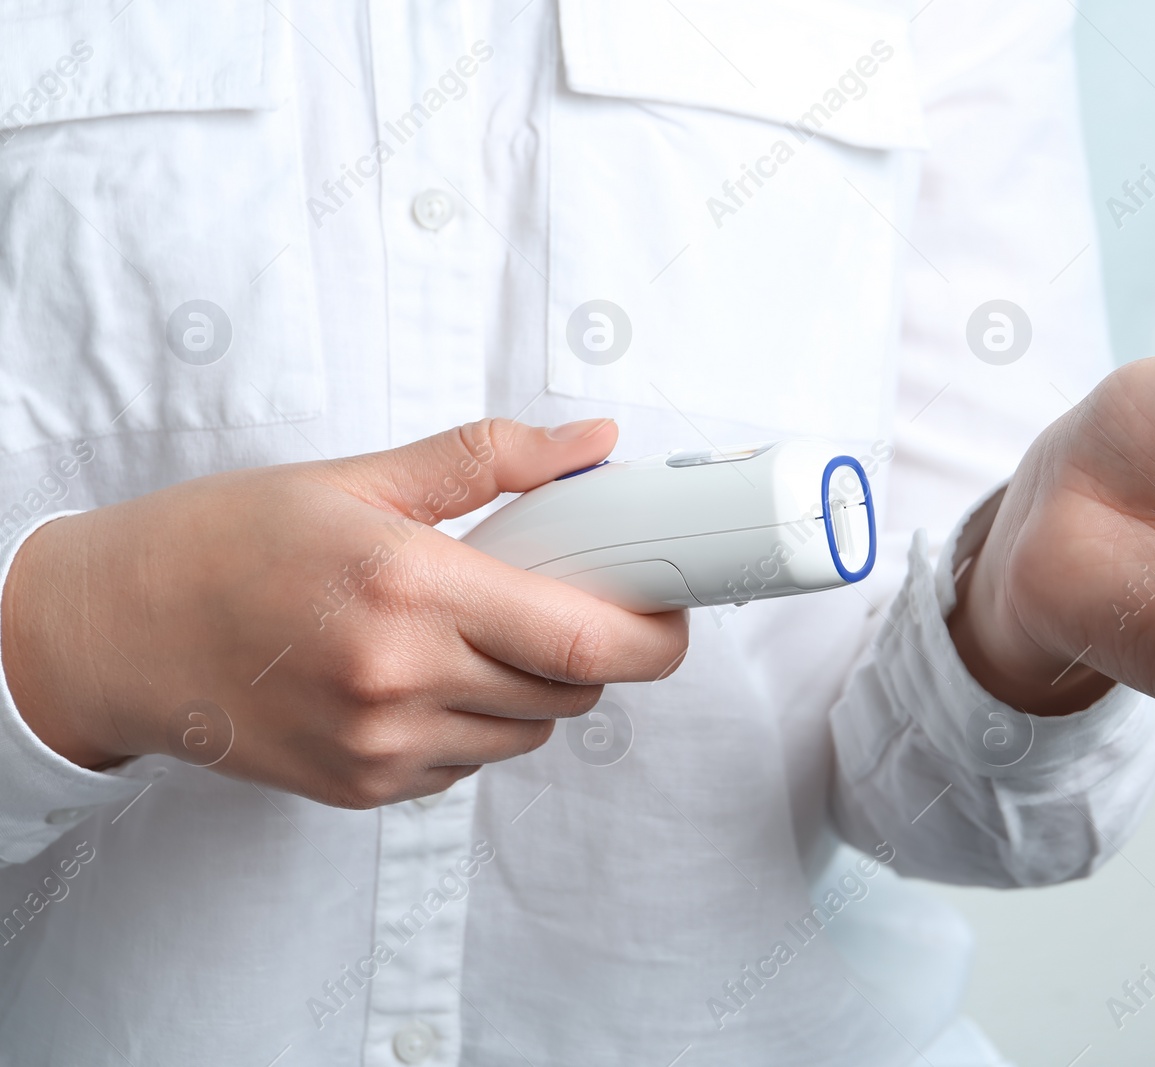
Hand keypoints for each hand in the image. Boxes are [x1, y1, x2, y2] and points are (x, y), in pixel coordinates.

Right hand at [0, 418, 687, 805]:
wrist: (115, 631)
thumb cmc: (228, 543)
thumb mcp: (358, 478)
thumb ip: (489, 460)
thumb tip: (594, 444)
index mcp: (410, 587)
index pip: (589, 640)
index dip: (656, 634)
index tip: (671, 610)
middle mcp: (401, 679)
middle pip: (573, 690)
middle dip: (590, 648)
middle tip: (554, 599)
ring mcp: (381, 746)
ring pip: (528, 731)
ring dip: (533, 687)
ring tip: (474, 634)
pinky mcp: (362, 787)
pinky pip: (469, 763)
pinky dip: (474, 722)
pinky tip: (422, 676)